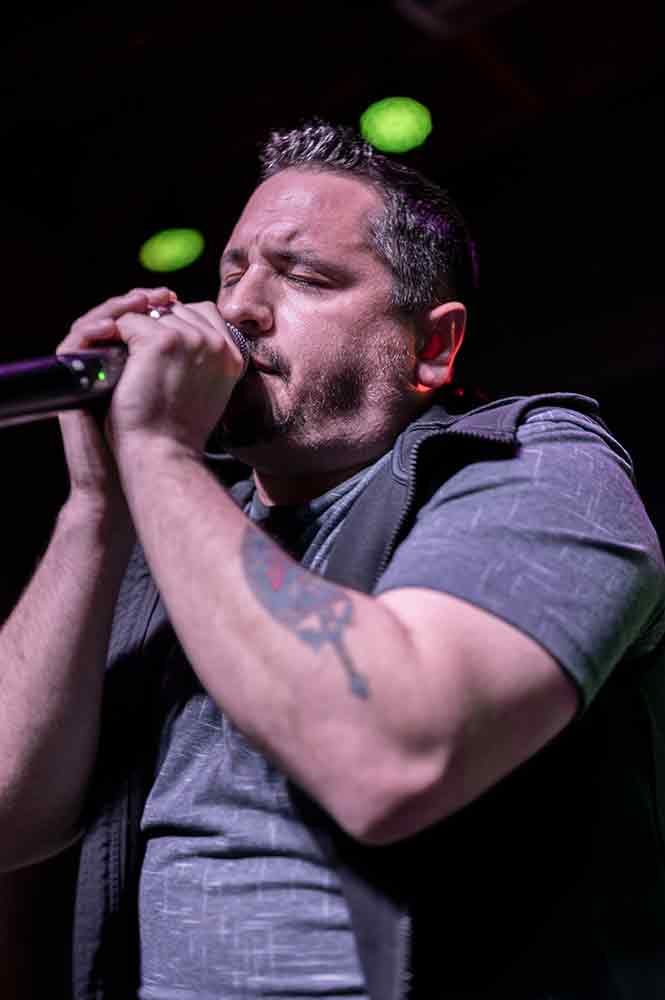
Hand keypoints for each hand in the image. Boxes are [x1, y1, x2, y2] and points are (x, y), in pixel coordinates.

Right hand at [56, 287, 176, 517]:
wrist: (143, 468)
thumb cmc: (167, 434)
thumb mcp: (190, 386)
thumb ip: (193, 357)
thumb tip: (213, 324)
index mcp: (138, 360)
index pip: (142, 318)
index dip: (158, 305)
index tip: (176, 297)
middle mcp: (112, 360)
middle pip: (120, 313)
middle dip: (139, 302)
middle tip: (156, 296)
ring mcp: (91, 368)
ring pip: (96, 319)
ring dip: (117, 308)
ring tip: (137, 304)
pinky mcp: (73, 378)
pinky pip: (77, 340)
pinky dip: (94, 327)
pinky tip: (113, 326)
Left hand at [108, 300, 245, 457]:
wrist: (164, 454)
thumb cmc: (178, 431)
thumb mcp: (205, 390)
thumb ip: (201, 359)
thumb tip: (180, 333)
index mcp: (232, 354)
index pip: (203, 311)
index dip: (176, 323)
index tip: (159, 348)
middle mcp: (215, 342)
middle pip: (174, 309)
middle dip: (152, 326)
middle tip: (136, 356)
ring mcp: (189, 338)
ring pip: (149, 314)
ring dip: (132, 334)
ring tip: (124, 362)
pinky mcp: (160, 341)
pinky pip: (127, 322)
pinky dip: (114, 339)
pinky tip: (115, 363)